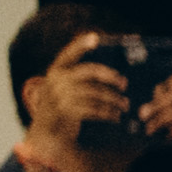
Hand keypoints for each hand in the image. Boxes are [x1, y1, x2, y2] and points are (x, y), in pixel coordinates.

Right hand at [23, 55, 133, 171]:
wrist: (46, 134)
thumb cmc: (62, 108)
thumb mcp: (64, 90)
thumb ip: (79, 79)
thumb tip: (112, 74)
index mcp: (55, 71)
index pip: (69, 53)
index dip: (81, 45)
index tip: (96, 38)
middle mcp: (56, 81)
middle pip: (89, 71)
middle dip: (110, 76)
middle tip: (124, 84)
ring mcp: (59, 96)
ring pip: (95, 92)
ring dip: (114, 99)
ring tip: (124, 105)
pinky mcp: (66, 112)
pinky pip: (94, 109)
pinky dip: (108, 113)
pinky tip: (115, 116)